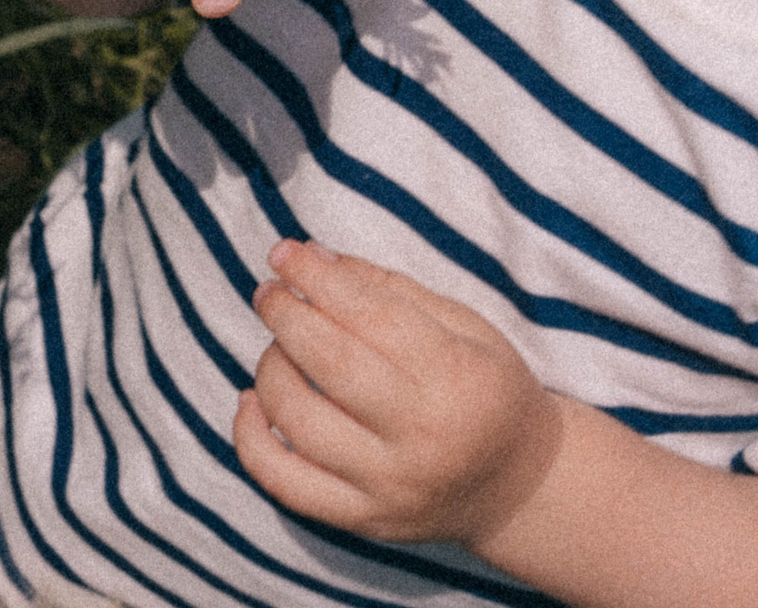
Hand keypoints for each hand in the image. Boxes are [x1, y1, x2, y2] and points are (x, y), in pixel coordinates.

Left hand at [235, 239, 564, 546]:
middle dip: (285, 314)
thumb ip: (387, 288)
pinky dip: (249, 437)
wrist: (520, 488)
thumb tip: (309, 256)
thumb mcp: (464, 328)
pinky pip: (282, 480)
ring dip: (271, 367)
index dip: (316, 278)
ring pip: (296, 418)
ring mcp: (391, 485)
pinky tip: (252, 401)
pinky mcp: (364, 518)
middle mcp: (425, 437)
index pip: (371, 317)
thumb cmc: (484, 389)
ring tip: (281, 347)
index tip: (284, 252)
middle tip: (270, 292)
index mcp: (459, 379)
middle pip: (328, 363)